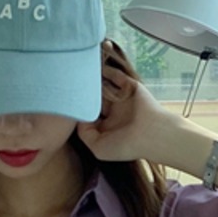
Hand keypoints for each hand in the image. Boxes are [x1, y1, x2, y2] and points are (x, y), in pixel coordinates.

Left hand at [76, 39, 177, 164]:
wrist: (152, 134)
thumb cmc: (127, 145)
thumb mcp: (98, 148)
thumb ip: (84, 134)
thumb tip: (77, 116)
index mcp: (108, 126)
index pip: (88, 114)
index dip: (77, 109)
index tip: (65, 103)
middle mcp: (114, 112)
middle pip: (94, 98)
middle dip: (83, 92)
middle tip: (69, 85)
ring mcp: (122, 98)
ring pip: (103, 86)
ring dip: (92, 80)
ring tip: (78, 73)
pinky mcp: (129, 87)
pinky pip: (115, 76)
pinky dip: (105, 71)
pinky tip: (94, 68)